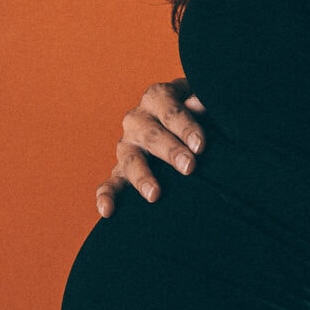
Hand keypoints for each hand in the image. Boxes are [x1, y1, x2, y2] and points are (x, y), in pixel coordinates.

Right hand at [95, 77, 206, 217]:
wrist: (187, 127)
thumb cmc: (200, 112)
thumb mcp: (203, 102)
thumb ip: (202, 103)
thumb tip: (201, 103)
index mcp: (157, 98)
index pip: (168, 109)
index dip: (184, 126)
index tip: (200, 145)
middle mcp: (138, 120)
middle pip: (151, 134)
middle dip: (170, 151)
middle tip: (189, 167)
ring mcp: (127, 146)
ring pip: (130, 159)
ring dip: (142, 176)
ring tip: (155, 194)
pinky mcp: (121, 170)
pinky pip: (110, 183)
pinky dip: (107, 195)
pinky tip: (107, 211)